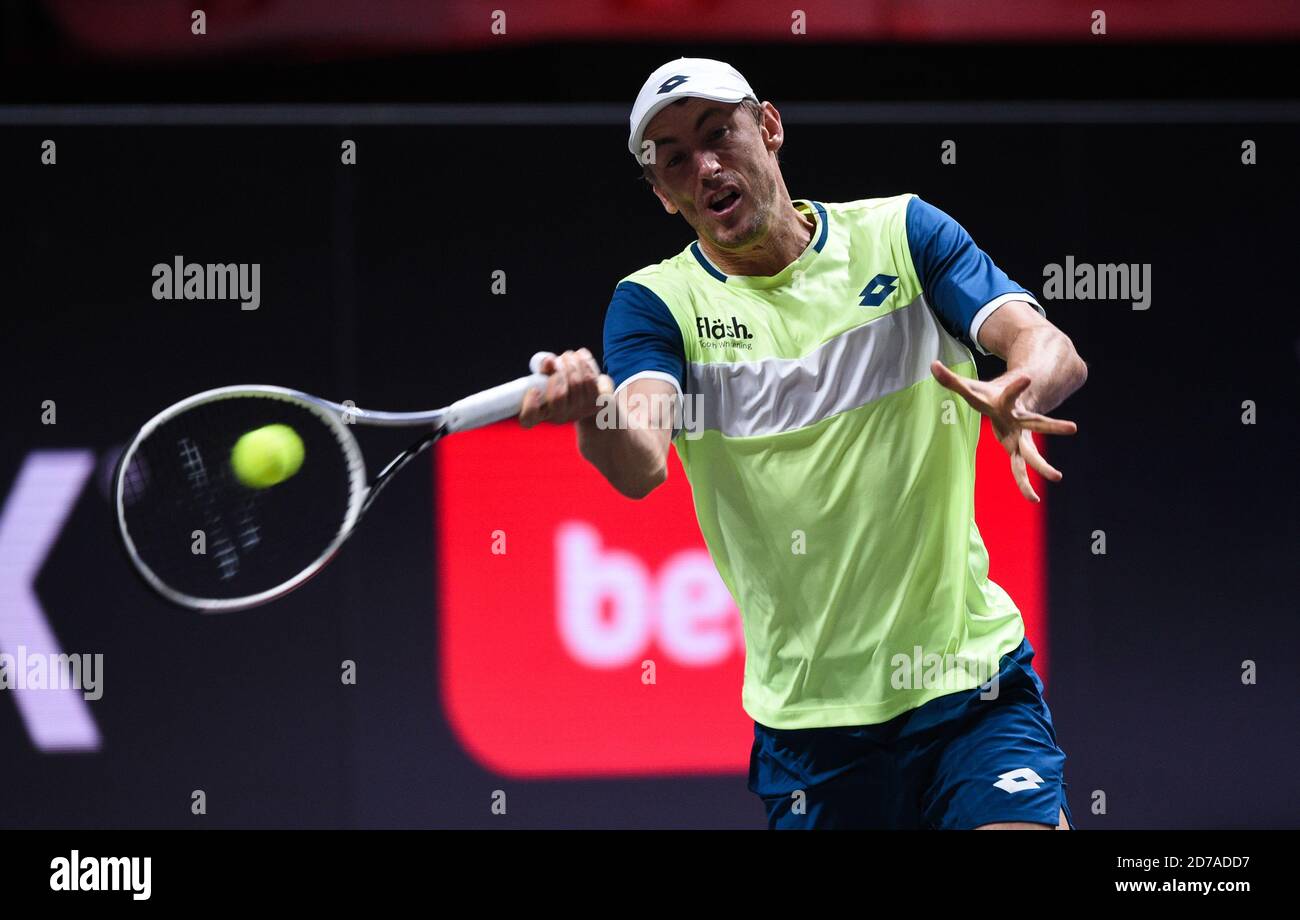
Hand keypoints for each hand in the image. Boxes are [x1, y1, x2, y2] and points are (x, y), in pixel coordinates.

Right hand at [519, 348, 613, 427]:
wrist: (587, 397)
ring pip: (577, 383)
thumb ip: (544, 369)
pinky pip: (590, 380)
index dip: (530, 407)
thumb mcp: (548, 377)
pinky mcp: (595, 404)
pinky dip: (585, 364)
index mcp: (541, 413)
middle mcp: (559, 417)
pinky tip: (581, 356)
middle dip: (560, 370)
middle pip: (558, 396)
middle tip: (561, 357)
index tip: (533, 390)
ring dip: (573, 363)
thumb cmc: (561, 385)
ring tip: (570, 355)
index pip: (529, 419)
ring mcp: (578, 412)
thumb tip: (549, 361)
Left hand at [930, 360, 1077, 502]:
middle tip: (1073, 428)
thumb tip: (932, 366)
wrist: (1013, 400)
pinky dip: (1024, 484)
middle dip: (1052, 426)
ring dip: (1042, 465)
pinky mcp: (1018, 448)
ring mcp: (1021, 436)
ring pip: (1032, 452)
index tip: (1027, 377)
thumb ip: (951, 379)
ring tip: (1057, 478)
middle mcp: (1018, 420)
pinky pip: (1021, 468)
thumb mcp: (970, 388)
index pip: (1009, 394)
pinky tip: (1032, 500)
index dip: (1015, 386)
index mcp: (1005, 403)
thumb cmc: (987, 395)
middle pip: (1036, 423)